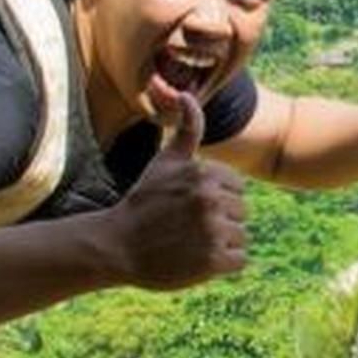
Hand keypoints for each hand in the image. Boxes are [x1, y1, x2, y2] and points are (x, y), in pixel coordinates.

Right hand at [110, 90, 248, 290]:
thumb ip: (187, 129)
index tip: (187, 205)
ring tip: (189, 242)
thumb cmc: (143, 202)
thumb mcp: (165, 162)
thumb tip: (187, 93)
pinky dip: (221, 264)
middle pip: (241, 213)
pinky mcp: (212, 261)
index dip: (216, 199)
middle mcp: (211, 200)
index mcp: (205, 174)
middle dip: (219, 221)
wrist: (116, 246)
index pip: (237, 189)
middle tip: (186, 226)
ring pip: (240, 237)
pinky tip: (195, 258)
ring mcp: (212, 232)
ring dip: (220, 243)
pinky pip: (238, 260)